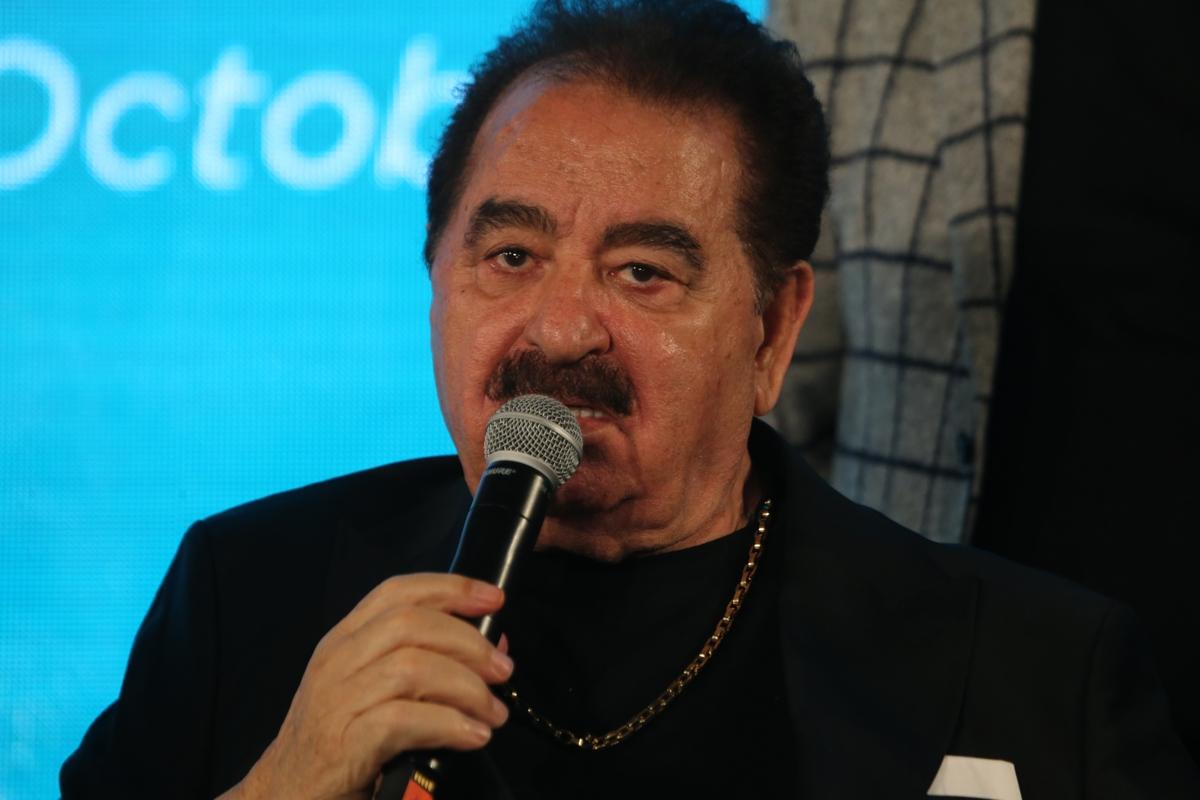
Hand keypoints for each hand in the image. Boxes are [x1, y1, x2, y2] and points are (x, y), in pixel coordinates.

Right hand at [222, 573, 512, 799]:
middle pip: (410, 624)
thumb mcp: (373, 691)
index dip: (451, 588)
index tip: (494, 598)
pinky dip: (448, 724)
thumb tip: (490, 645)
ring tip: (492, 712)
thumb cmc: (338, 741)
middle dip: (468, 642)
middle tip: (503, 670)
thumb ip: (424, 663)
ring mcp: (336, 701)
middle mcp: (336, 662)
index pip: (397, 593)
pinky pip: (404, 720)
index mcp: (344, 640)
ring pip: (411, 668)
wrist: (286, 795)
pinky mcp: (344, 743)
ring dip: (466, 687)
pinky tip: (472, 735)